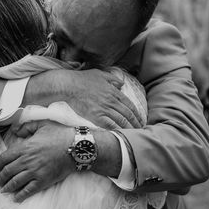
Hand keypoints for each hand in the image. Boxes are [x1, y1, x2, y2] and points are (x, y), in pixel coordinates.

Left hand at [0, 120, 73, 200]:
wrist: (75, 147)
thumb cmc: (59, 135)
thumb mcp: (42, 124)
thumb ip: (26, 127)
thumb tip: (15, 131)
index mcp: (24, 147)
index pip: (4, 158)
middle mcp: (26, 161)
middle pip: (7, 172)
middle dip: (0, 178)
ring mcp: (34, 172)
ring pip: (14, 183)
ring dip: (7, 188)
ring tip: (4, 190)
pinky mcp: (43, 181)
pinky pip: (28, 191)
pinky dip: (20, 196)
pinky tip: (16, 199)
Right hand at [24, 69, 141, 128]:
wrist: (68, 86)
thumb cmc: (82, 79)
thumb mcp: (100, 74)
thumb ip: (112, 78)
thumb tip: (121, 84)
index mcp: (113, 91)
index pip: (129, 104)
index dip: (136, 113)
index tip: (140, 119)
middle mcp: (111, 101)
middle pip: (128, 114)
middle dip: (136, 122)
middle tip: (140, 129)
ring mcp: (104, 109)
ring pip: (121, 121)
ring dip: (129, 128)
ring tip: (134, 134)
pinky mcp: (96, 117)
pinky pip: (110, 126)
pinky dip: (117, 130)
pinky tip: (121, 135)